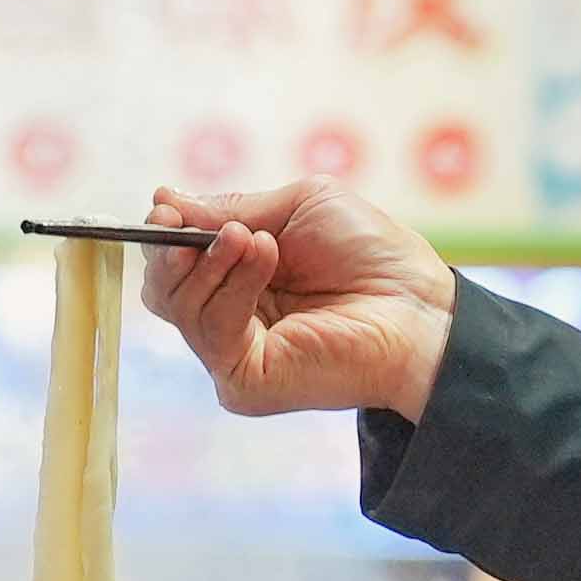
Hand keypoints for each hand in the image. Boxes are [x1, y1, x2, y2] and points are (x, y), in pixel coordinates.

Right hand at [139, 181, 455, 423]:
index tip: (166, 206)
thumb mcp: (297, 209)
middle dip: (172, 248)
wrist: (417, 306)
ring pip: (179, 305)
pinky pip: (210, 330)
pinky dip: (232, 286)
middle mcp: (233, 321)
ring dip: (212, 259)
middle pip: (163, 289)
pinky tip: (263, 257)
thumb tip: (164, 199)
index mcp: (241, 281)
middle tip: (196, 225)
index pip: (177, 262)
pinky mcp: (244, 381)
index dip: (166, 233)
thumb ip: (232, 207)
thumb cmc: (372, 256)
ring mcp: (235, 356)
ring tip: (256, 239)